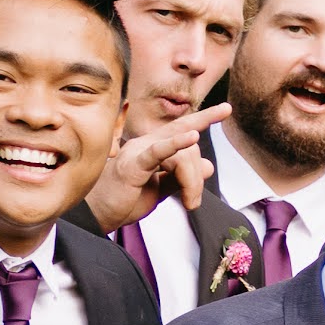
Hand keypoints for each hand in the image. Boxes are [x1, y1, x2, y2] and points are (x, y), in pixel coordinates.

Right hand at [87, 100, 224, 228]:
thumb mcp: (161, 189)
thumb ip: (182, 176)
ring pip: (180, 153)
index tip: (226, 109)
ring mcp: (138, 150)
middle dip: (196, 174)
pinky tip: (191, 136)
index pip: (183, 131)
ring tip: (189, 203)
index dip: (204, 118)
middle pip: (187, 142)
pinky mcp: (133, 164)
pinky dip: (176, 143)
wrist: (98, 215)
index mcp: (152, 146)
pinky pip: (158, 151)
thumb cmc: (123, 200)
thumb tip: (208, 166)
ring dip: (190, 181)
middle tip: (193, 202)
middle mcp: (146, 142)